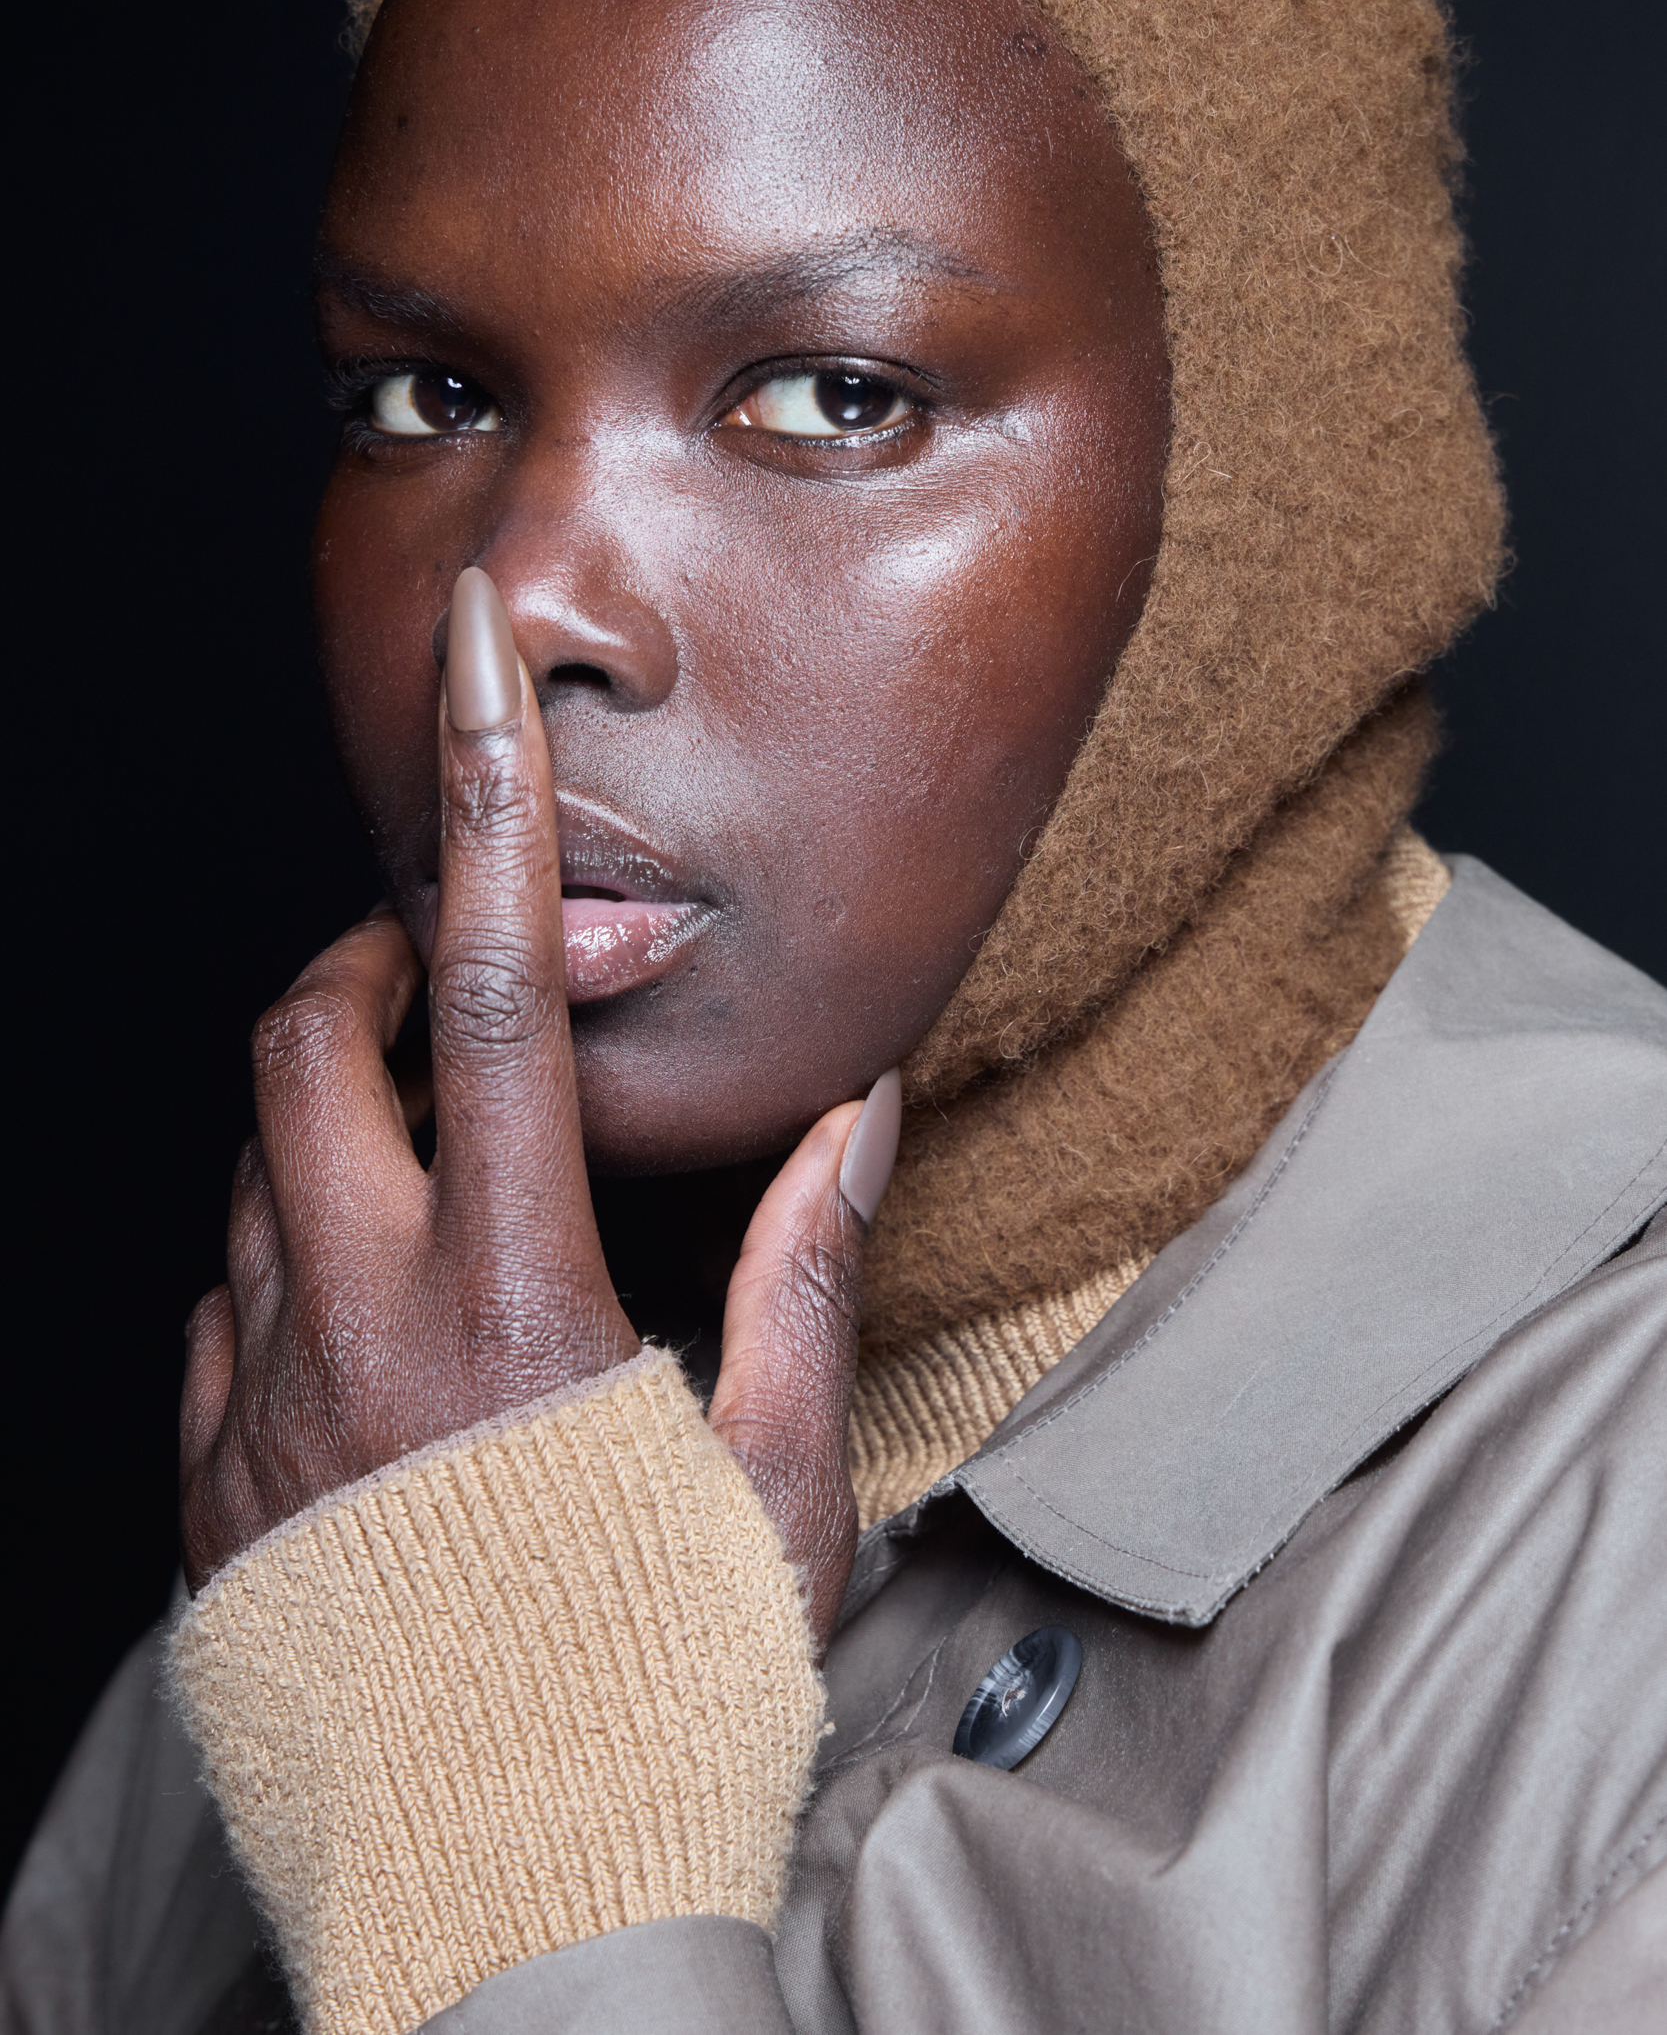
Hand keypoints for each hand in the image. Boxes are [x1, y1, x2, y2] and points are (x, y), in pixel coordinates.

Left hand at [180, 568, 898, 1649]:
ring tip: (436, 1176)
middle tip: (441, 987)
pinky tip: (368, 1329)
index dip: (487, 807)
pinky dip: (279, 1268)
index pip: (490, 997)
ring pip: (244, 1180)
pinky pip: (208, 1319)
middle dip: (365, 966)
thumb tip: (858, 1113)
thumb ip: (809, 1273)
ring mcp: (260, 1423)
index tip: (473, 663)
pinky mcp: (211, 1504)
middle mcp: (358, 1341)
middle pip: (305, 1048)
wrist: (518, 1909)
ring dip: (330, 1125)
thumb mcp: (784, 1483)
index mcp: (517, 1312)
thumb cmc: (670, 1698)